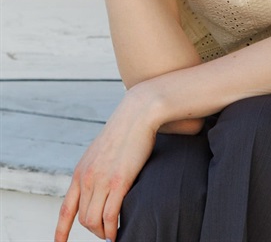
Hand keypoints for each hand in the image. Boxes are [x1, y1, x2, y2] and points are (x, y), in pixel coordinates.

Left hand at [54, 91, 156, 241]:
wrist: (137, 113)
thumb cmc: (125, 130)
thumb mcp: (102, 151)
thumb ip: (96, 169)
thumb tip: (100, 185)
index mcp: (81, 171)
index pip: (66, 208)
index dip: (61, 230)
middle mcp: (87, 178)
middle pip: (82, 218)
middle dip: (94, 230)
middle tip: (106, 232)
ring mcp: (102, 180)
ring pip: (94, 221)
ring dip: (103, 232)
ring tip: (113, 234)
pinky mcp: (119, 181)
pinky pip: (110, 216)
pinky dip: (113, 230)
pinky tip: (119, 231)